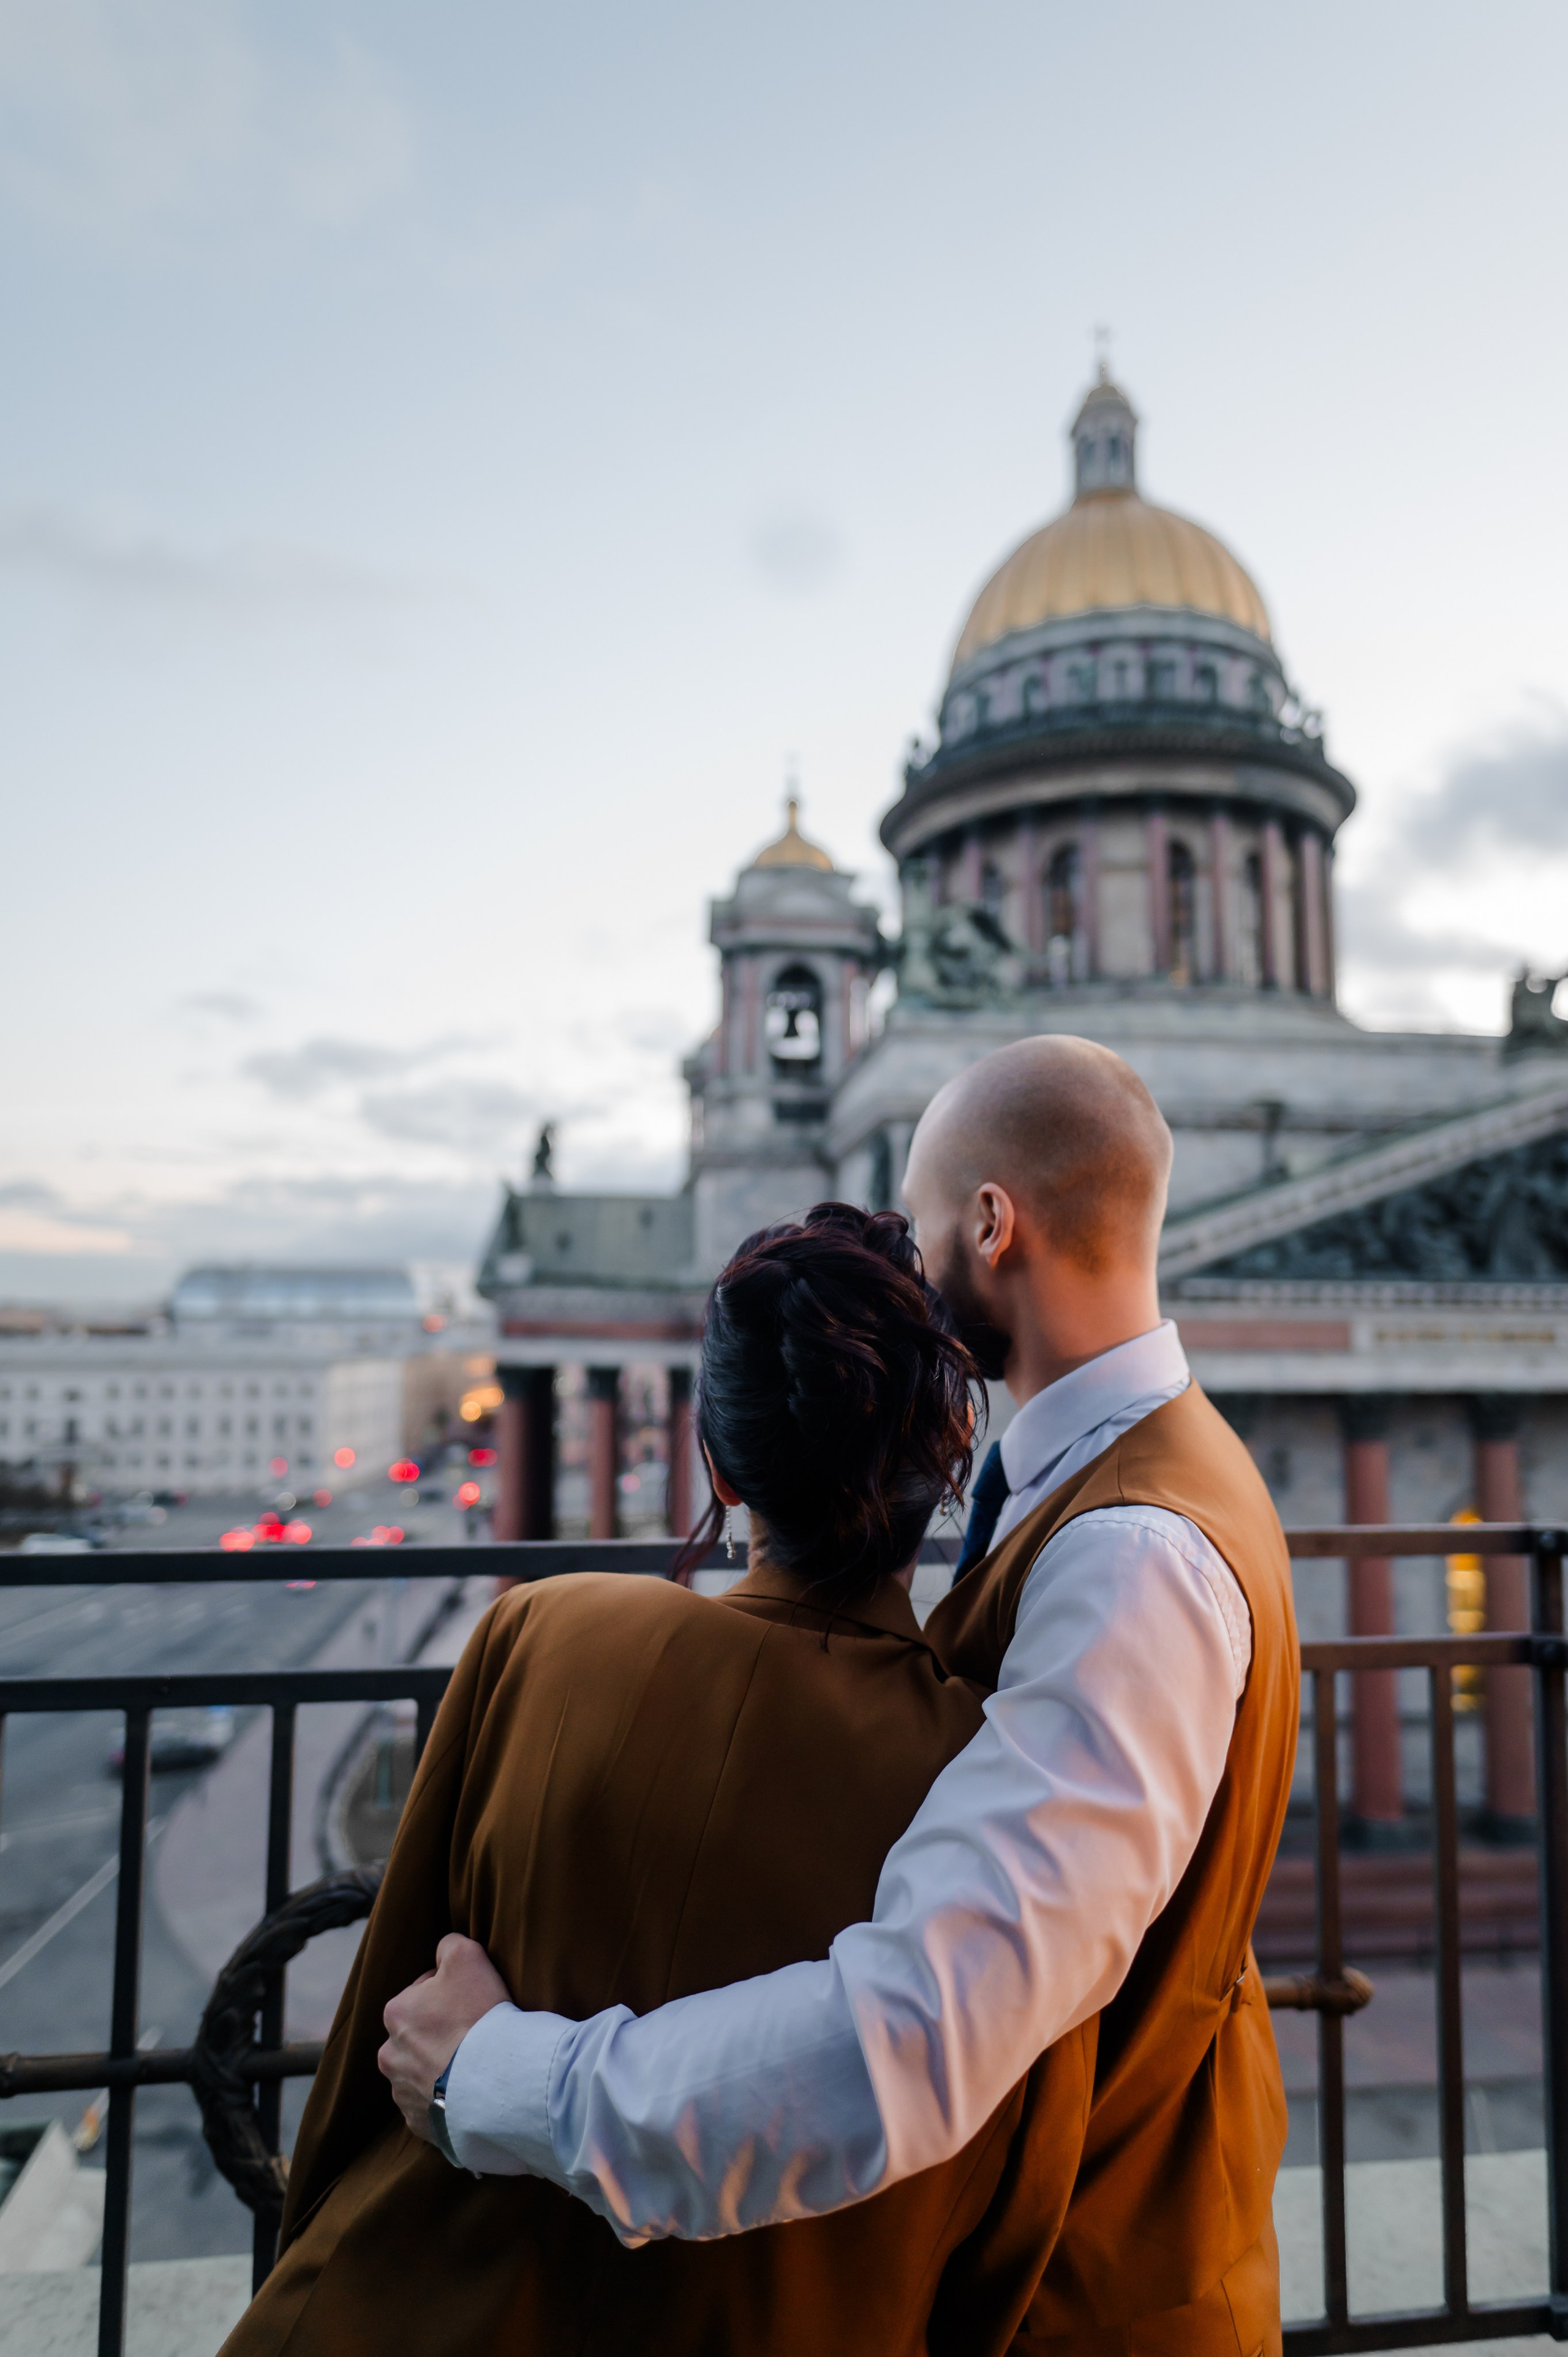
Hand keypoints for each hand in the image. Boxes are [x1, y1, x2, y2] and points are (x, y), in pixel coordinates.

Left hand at [378, 1933, 511, 2141]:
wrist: (493, 2082)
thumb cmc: (478, 2016)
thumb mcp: (467, 1956)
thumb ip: (448, 1945)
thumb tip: (442, 1951)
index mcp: (395, 2014)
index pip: (422, 1993)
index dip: (449, 1994)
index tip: (471, 2002)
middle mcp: (390, 2055)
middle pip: (418, 2035)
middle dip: (439, 2033)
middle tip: (473, 2034)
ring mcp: (403, 2094)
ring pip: (421, 2072)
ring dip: (440, 2068)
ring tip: (473, 2067)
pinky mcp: (419, 2124)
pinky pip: (432, 2107)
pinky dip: (447, 2100)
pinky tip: (469, 2091)